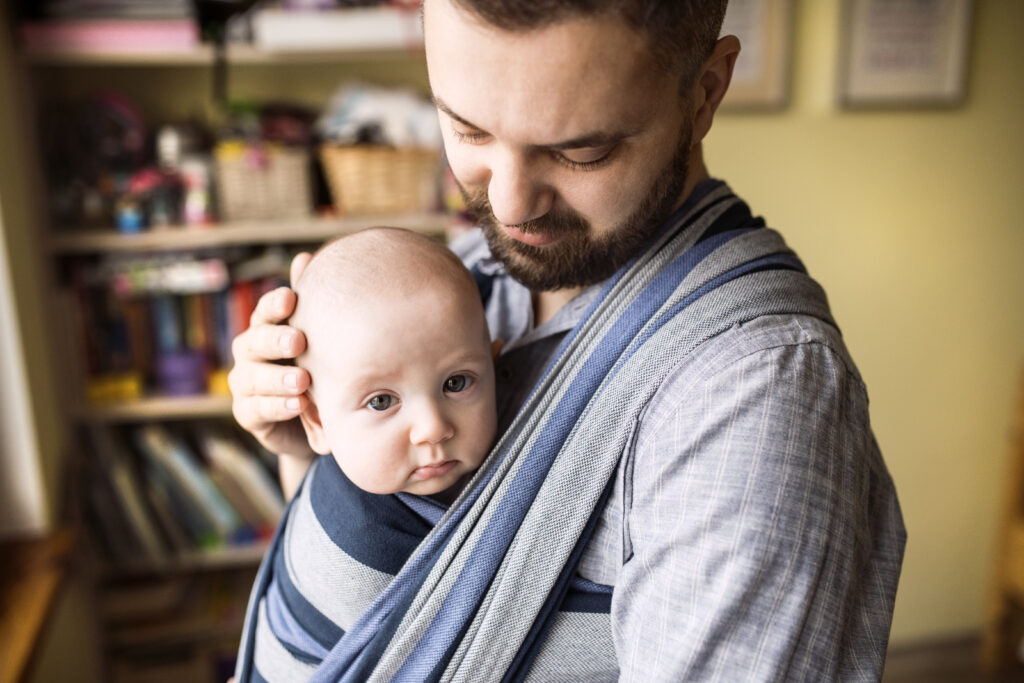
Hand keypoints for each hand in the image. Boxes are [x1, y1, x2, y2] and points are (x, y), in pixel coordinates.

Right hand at [229, 253, 313, 459]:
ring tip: (303, 380)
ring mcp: (246, 385)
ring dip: (277, 378)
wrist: (315, 420)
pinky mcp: (249, 415)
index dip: (274, 305)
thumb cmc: (318, 370)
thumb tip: (305, 257)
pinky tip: (299, 404)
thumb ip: (311, 303)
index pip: (265, 312)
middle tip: (299, 341)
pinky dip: (277, 406)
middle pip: (253, 342)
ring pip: (251, 377)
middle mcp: (251, 354)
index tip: (291, 298)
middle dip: (274, 340)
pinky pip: (256, 409)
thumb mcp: (319, 338)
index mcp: (267, 329)